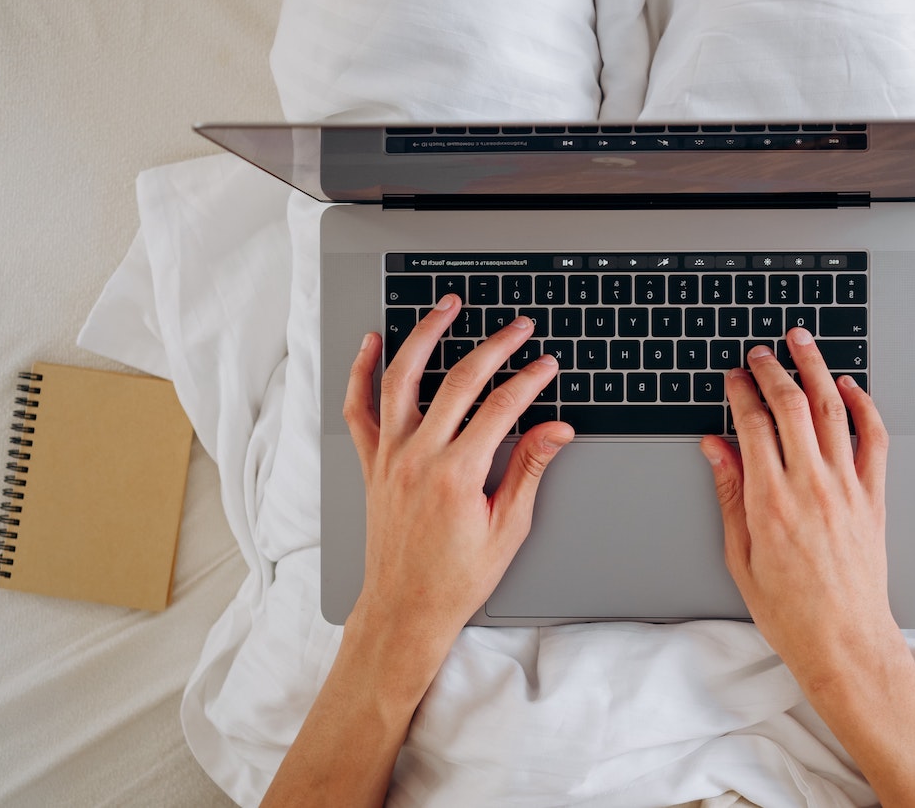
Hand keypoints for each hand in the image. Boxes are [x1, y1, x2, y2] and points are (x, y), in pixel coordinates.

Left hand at [341, 293, 574, 645]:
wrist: (405, 608)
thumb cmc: (456, 577)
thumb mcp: (507, 528)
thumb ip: (528, 470)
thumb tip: (555, 430)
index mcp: (457, 475)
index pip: (502, 407)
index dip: (530, 380)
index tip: (547, 365)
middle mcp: (418, 457)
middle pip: (460, 381)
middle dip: (495, 346)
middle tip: (518, 327)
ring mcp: (389, 456)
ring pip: (403, 378)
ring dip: (425, 335)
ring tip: (447, 307)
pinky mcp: (371, 462)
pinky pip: (358, 408)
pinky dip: (361, 371)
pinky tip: (372, 343)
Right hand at [699, 326, 895, 689]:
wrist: (844, 641)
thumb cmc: (789, 610)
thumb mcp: (740, 556)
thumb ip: (729, 494)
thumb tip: (715, 447)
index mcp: (770, 501)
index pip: (752, 424)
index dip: (740, 392)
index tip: (733, 376)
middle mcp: (810, 486)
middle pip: (791, 406)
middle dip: (772, 369)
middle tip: (760, 352)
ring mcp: (848, 488)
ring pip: (833, 409)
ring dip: (816, 369)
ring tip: (802, 343)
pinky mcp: (874, 496)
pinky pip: (874, 437)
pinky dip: (863, 405)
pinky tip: (849, 387)